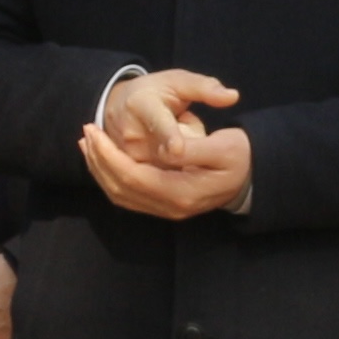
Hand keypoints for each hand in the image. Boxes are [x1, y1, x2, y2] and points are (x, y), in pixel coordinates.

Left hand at [83, 67, 252, 220]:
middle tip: (87, 133)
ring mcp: (167, 209)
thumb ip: (193, 148)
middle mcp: (170, 207)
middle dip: (99, 161)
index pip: (132, 177)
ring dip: (100, 170)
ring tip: (88, 144)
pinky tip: (104, 159)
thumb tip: (168, 148)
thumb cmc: (240, 157)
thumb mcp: (224, 146)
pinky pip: (129, 195)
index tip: (95, 130)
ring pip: (121, 195)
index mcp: (181, 192)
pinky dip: (111, 177)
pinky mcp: (164, 204)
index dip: (108, 154)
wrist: (251, 176)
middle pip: (120, 189)